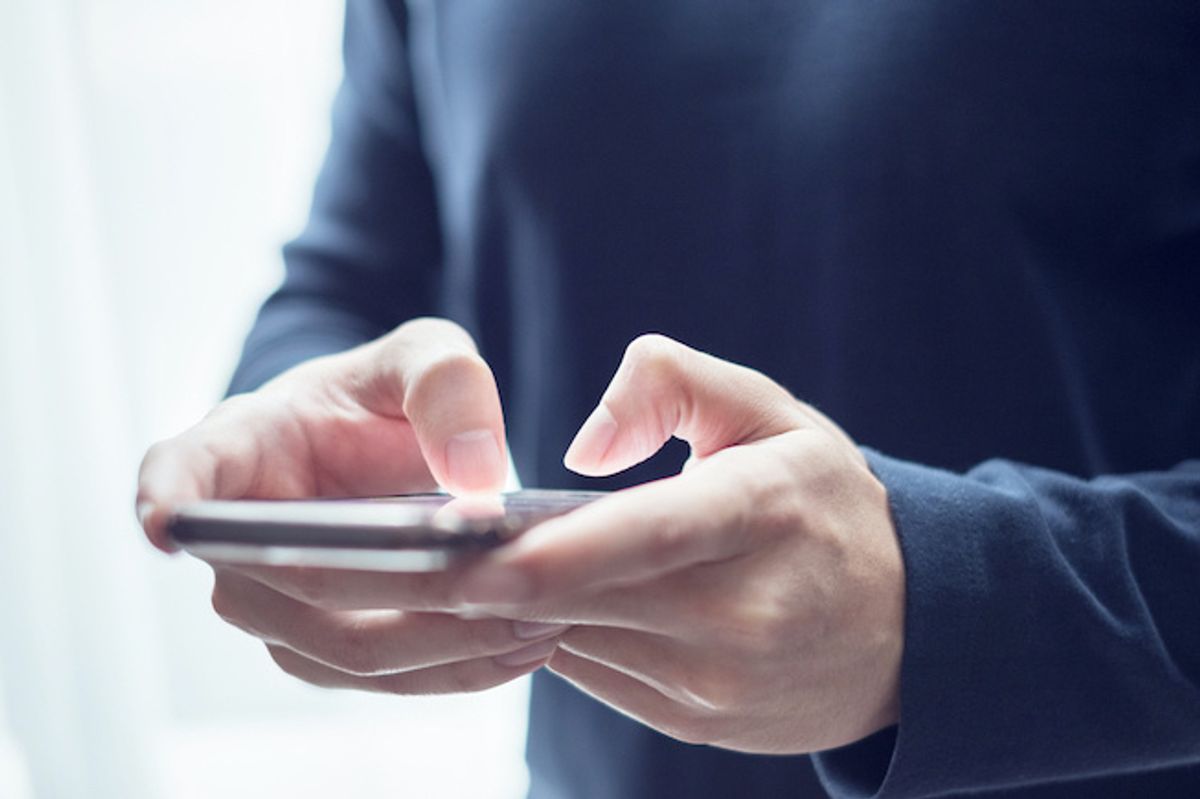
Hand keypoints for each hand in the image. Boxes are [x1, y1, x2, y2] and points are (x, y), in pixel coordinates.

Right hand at [136, 317, 567, 692]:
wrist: (376, 453)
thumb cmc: (375, 398)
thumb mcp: (417, 355)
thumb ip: (443, 381)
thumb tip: (476, 473)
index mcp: (231, 453)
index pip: (178, 476)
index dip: (168, 499)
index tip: (166, 520)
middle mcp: (237, 546)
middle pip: (304, 592)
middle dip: (417, 596)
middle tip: (521, 586)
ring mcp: (276, 610)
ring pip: (354, 652)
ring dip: (452, 645)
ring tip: (547, 621)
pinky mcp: (328, 652)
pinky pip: (390, 678)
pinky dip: (461, 669)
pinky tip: (527, 646)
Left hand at [455, 334, 904, 752]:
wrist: (907, 627)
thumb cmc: (823, 504)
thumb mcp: (770, 413)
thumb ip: (672, 385)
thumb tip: (581, 448)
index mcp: (764, 516)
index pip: (649, 538)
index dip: (551, 553)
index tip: (463, 555)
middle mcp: (745, 614)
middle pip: (588, 602)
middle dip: (483, 583)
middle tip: (398, 555)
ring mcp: (721, 683)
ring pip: (579, 642)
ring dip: (513, 607)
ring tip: (452, 566)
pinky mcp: (698, 723)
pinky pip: (596, 675)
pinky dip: (556, 634)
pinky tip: (534, 599)